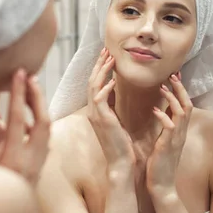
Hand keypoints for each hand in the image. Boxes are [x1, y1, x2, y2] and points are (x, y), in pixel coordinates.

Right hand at [0, 69, 50, 185]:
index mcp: (12, 159)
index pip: (19, 119)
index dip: (19, 94)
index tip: (19, 74)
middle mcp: (30, 161)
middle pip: (42, 121)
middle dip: (37, 96)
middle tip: (29, 77)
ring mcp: (37, 164)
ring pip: (47, 129)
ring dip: (41, 107)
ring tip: (32, 90)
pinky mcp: (38, 168)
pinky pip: (45, 139)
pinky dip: (40, 122)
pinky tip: (32, 115)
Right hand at [87, 48, 135, 169]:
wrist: (120, 162)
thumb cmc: (120, 143)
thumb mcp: (115, 119)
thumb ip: (111, 103)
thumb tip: (113, 87)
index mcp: (95, 110)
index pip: (94, 83)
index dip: (100, 68)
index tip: (107, 55)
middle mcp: (92, 111)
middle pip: (91, 81)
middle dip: (99, 64)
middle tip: (106, 50)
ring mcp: (95, 115)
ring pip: (93, 87)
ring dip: (102, 71)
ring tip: (110, 58)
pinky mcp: (102, 120)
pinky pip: (100, 100)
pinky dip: (105, 88)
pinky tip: (113, 80)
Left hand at [146, 72, 192, 194]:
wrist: (161, 186)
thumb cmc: (159, 164)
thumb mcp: (164, 141)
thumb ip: (165, 126)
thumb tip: (160, 110)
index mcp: (179, 131)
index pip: (184, 105)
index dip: (180, 90)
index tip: (173, 76)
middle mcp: (181, 133)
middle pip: (187, 104)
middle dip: (180, 88)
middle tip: (171, 75)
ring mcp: (176, 139)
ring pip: (182, 113)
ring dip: (172, 98)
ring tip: (162, 87)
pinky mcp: (168, 146)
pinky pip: (170, 127)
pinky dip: (163, 116)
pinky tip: (154, 109)